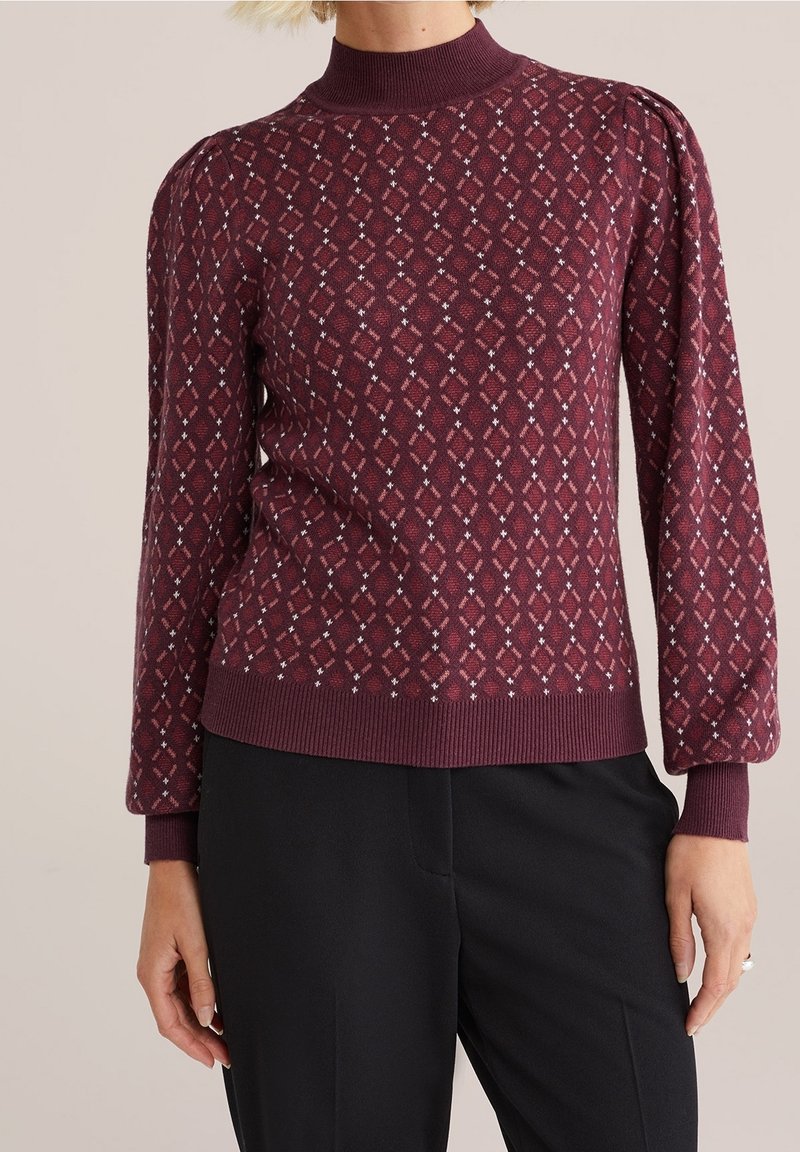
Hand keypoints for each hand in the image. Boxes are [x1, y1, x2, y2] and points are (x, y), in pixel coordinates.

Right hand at [136, 859, 230, 1069]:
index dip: (191, 1045)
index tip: (212, 1060)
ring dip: (200, 1022)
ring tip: (225, 1038)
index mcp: (152, 975)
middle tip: (226, 1055)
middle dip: (199, 1039)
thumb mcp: (196, 942)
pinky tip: (216, 1010)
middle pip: (175, 1017)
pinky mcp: (169, 954)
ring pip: (179, 1005)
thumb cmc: (181, 898)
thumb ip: (201, 982)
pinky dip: (198, 1002)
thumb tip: (205, 1017)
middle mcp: (152, 974)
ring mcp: (160, 964)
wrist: (173, 865)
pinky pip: (182, 987)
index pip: (170, 1023)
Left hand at [664, 835, 756, 1036]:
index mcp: (724, 929)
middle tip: (693, 1022)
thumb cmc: (692, 852)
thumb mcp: (675, 895)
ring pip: (739, 967)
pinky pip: (741, 948)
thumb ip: (679, 937)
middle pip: (731, 982)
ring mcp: (748, 918)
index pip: (717, 984)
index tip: (689, 1026)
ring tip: (701, 1001)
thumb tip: (681, 974)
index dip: (703, 1009)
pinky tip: (715, 968)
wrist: (717, 821)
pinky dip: (729, 967)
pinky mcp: (747, 908)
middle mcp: (742, 928)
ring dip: (722, 987)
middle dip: (712, 1006)